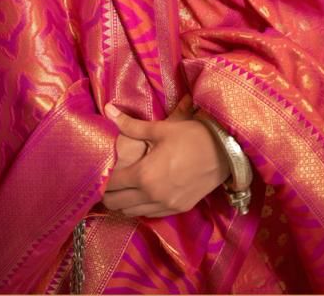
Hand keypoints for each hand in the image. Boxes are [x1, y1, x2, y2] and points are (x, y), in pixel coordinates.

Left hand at [102, 97, 229, 217]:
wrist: (224, 152)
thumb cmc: (191, 136)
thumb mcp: (161, 129)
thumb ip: (131, 125)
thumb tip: (108, 109)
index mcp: (144, 175)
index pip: (111, 185)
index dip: (101, 179)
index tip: (98, 171)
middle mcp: (152, 196)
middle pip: (116, 203)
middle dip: (108, 193)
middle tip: (107, 180)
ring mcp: (166, 206)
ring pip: (131, 212)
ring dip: (123, 201)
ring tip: (123, 186)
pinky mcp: (178, 209)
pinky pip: (149, 213)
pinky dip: (140, 206)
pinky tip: (143, 192)